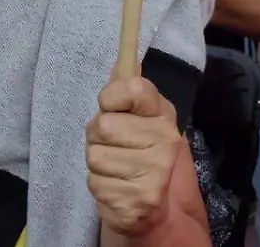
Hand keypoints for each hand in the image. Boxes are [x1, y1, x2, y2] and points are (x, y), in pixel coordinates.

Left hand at [85, 76, 181, 236]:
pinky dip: (99, 187)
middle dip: (97, 137)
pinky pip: (95, 183)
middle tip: (113, 146)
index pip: (133, 87)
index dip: (112, 95)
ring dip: (97, 164)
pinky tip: (118, 188)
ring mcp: (155, 172)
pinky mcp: (140, 200)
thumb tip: (127, 53)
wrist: (156, 207)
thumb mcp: (136, 115)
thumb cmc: (136, 151)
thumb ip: (126, 86)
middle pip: (102, 125)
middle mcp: (164, 140)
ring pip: (95, 156)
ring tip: (116, 168)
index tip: (110, 105)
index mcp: (162, 113)